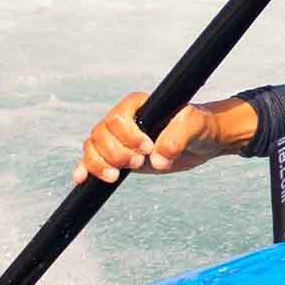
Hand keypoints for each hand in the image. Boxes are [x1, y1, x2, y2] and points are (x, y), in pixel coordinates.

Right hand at [77, 92, 256, 182]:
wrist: (202, 140)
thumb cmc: (199, 126)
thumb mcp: (194, 126)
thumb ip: (177, 138)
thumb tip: (158, 158)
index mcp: (138, 106)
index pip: (117, 118)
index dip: (128, 136)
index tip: (148, 148)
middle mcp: (123, 121)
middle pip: (100, 135)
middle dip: (115, 153)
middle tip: (140, 163)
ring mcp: (118, 140)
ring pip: (92, 148)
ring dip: (99, 164)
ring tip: (117, 176)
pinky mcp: (118, 158)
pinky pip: (92, 160)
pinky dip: (85, 169)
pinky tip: (82, 179)